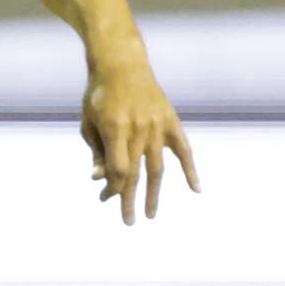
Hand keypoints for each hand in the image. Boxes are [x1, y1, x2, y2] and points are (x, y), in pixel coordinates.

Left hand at [81, 55, 197, 226]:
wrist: (121, 63)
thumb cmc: (99, 95)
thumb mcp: (89, 122)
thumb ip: (95, 151)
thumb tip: (97, 178)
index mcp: (115, 129)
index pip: (118, 170)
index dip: (112, 188)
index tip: (105, 198)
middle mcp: (138, 129)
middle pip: (136, 174)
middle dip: (129, 200)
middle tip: (128, 222)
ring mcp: (157, 125)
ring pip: (158, 168)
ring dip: (154, 193)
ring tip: (150, 214)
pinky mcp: (171, 120)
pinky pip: (183, 150)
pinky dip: (190, 169)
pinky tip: (195, 189)